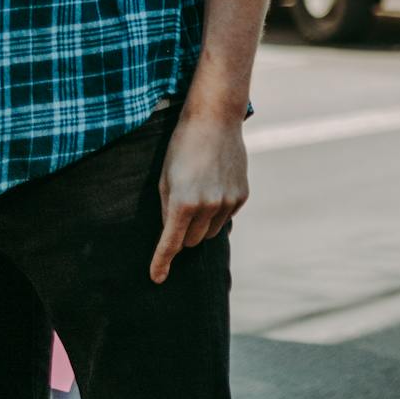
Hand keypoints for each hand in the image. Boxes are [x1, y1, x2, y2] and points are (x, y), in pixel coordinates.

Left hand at [150, 107, 248, 283]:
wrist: (215, 120)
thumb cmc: (182, 148)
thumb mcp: (165, 180)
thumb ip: (167, 211)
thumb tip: (173, 235)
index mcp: (183, 203)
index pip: (170, 244)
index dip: (161, 263)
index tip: (157, 278)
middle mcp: (208, 206)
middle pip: (192, 240)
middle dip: (182, 234)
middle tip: (179, 212)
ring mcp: (228, 202)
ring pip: (210, 232)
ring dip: (201, 224)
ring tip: (198, 195)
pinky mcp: (242, 196)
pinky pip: (225, 217)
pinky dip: (217, 211)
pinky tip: (214, 187)